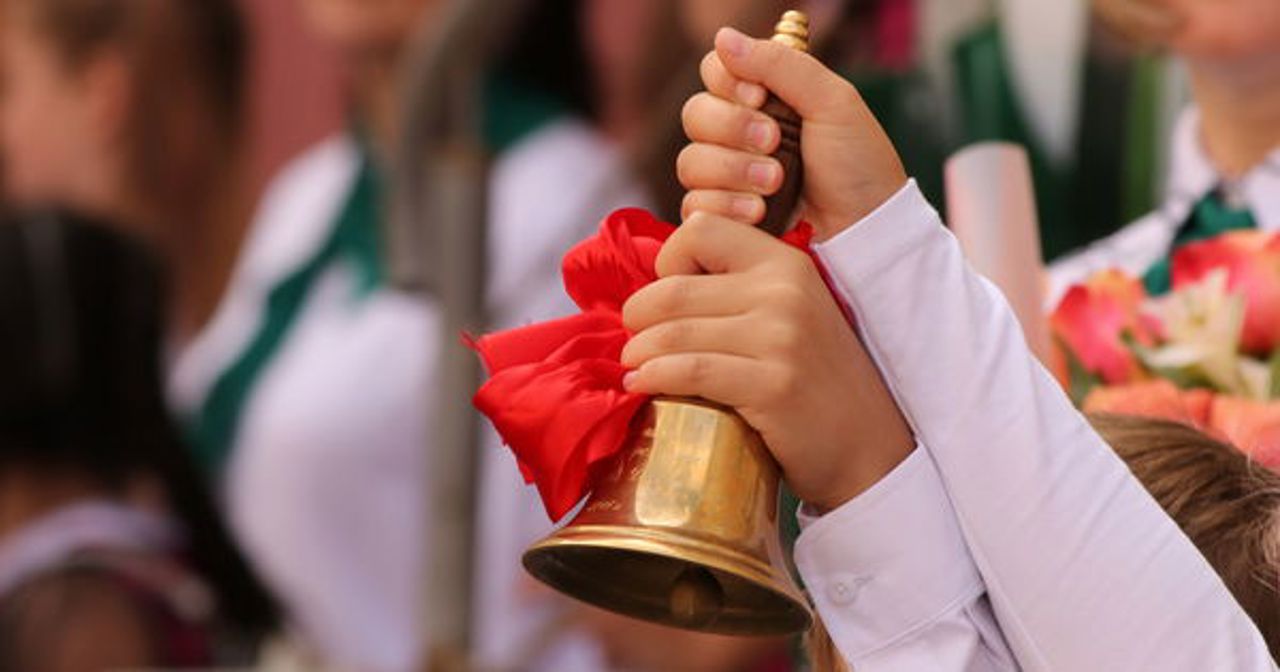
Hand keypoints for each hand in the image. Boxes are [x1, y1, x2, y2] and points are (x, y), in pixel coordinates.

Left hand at [620, 213, 913, 511]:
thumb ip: (737, 293)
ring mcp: (780, 338)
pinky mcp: (772, 385)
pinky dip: (653, 378)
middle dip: (638, 318)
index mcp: (784, 263)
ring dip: (638, 353)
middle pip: (672, 288)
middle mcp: (783, 291)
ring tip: (635, 368)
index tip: (666, 303)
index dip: (666, 263)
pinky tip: (643, 386)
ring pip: (673, 332)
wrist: (867, 448)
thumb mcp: (788, 316)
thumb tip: (653, 293)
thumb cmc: (813, 384)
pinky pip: (688, 371)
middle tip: (636, 343)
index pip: (698, 229)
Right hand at [677, 27, 907, 239]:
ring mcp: (729, 178)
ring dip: (734, 170)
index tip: (760, 97)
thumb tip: (724, 35)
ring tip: (775, 183)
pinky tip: (760, 212)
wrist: (866, 231)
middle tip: (773, 142)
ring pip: (691, 161)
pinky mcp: (724, 218)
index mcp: (765, 99)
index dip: (728, 83)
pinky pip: (693, 205)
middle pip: (695, 115)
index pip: (715, 72)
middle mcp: (740, 134)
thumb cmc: (858, 166)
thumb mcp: (832, 102)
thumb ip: (780, 64)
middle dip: (733, 128)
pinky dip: (726, 205)